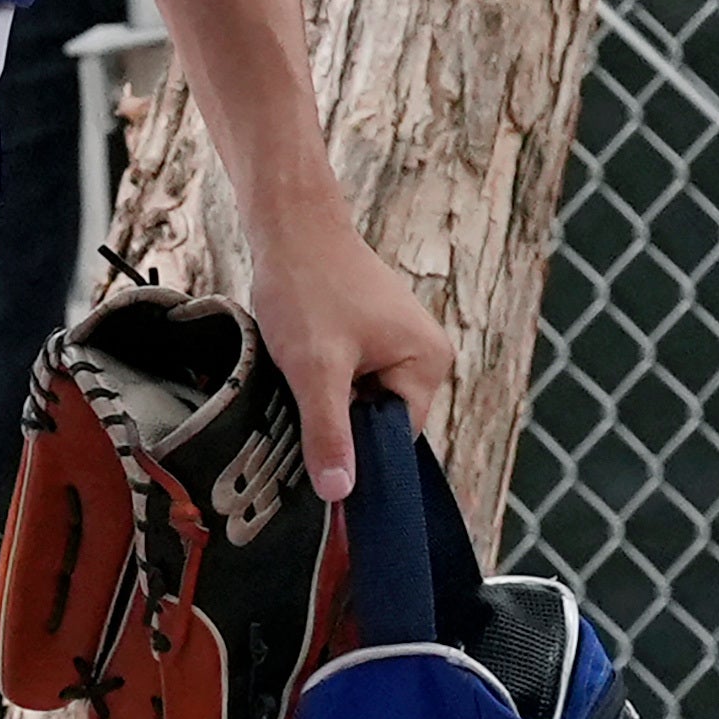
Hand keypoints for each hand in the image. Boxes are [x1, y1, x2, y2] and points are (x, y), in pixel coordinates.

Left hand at [243, 211, 456, 502]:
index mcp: (428, 364)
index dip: (355, 452)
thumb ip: (329, 432)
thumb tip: (340, 495)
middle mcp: (425, 355)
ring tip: (299, 374)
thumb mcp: (314, 368)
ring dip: (328, 398)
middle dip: (338, 420)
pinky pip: (354, 378)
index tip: (314, 454)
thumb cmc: (308, 287)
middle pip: (379, 422)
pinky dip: (326, 378)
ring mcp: (401, 343)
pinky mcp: (376, 334)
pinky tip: (302, 361)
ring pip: (360, 401)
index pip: (395, 441)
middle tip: (299, 401)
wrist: (291, 224)